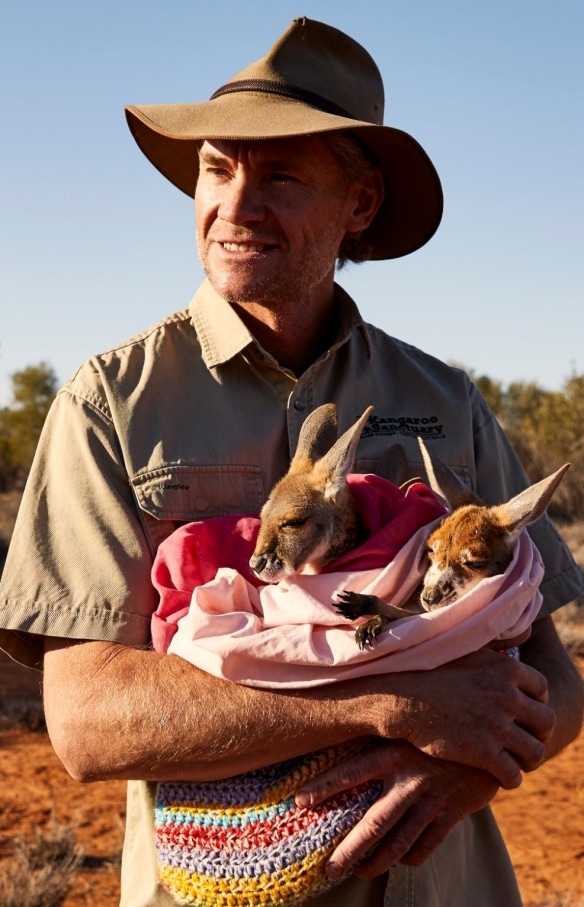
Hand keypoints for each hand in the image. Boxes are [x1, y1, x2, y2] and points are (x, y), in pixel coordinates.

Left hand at [296, 740, 498, 880]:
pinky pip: (426, 846)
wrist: (492, 735)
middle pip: (374, 824)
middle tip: (329, 870)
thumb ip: (386, 738)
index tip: (299, 800)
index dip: (325, 786)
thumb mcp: (412, 727)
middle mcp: (410, 779)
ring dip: (377, 863)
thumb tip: (352, 746)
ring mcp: (432, 799)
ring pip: (399, 844)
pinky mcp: (452, 813)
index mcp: (395, 752)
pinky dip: (410, 858)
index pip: (351, 771)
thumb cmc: (441, 729)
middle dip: (349, 851)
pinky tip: (400, 859)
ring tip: (359, 873)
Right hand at [382, 647, 554, 788]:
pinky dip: (510, 779)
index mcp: (505, 667)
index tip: (523, 712)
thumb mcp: (465, 647)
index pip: (542, 688)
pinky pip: (514, 775)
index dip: (535, 702)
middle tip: (521, 738)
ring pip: (535, 752)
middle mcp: (507, 695)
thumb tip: (528, 631)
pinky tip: (498, 775)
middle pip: (545, 720)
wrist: (397, 696)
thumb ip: (498, 645)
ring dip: (527, 759)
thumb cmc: (425, 669)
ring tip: (513, 760)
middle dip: (536, 732)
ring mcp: (497, 725)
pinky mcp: (483, 753)